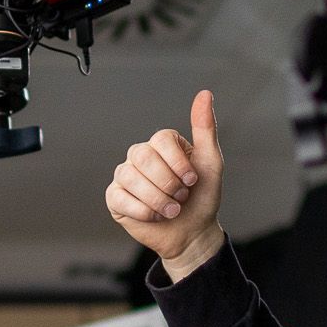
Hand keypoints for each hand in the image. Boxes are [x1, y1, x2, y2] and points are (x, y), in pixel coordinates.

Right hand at [105, 89, 225, 280]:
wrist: (192, 233)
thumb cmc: (202, 198)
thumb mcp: (210, 163)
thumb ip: (205, 128)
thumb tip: (205, 93)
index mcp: (161, 144)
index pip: (160, 139)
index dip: (178, 163)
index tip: (192, 181)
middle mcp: (140, 155)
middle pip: (143, 156)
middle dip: (168, 183)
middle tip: (181, 197)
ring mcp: (125, 176)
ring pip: (132, 178)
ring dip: (158, 200)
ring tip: (172, 210)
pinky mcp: (115, 198)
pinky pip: (121, 198)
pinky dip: (144, 211)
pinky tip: (155, 216)